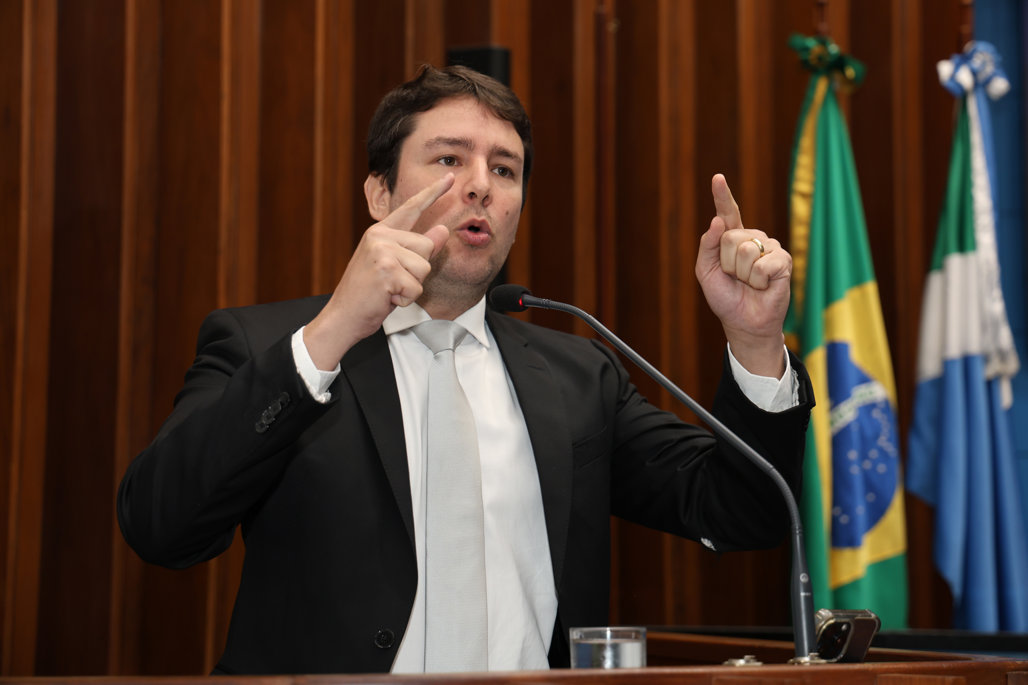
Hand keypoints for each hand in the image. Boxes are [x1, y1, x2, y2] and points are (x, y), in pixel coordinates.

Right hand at [303, 174, 454, 369]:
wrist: (343, 316)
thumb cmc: (368, 293)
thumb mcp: (394, 266)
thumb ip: (418, 248)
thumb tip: (443, 230)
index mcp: (380, 231)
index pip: (411, 208)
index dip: (433, 193)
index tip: (451, 178)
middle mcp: (380, 236)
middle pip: (427, 246)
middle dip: (417, 271)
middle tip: (393, 281)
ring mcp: (382, 252)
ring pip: (424, 267)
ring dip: (412, 286)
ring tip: (390, 289)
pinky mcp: (386, 270)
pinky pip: (416, 287)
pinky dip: (406, 299)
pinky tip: (387, 298)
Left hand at [695, 174, 790, 377]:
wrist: (744, 322)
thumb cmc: (726, 297)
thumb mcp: (706, 272)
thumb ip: (707, 246)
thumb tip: (717, 221)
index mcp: (732, 239)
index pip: (727, 213)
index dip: (722, 195)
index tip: (717, 177)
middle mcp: (752, 238)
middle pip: (730, 237)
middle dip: (727, 264)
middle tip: (735, 278)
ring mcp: (769, 248)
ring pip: (746, 251)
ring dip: (742, 274)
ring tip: (748, 283)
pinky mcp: (783, 261)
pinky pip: (763, 264)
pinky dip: (758, 280)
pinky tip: (763, 286)